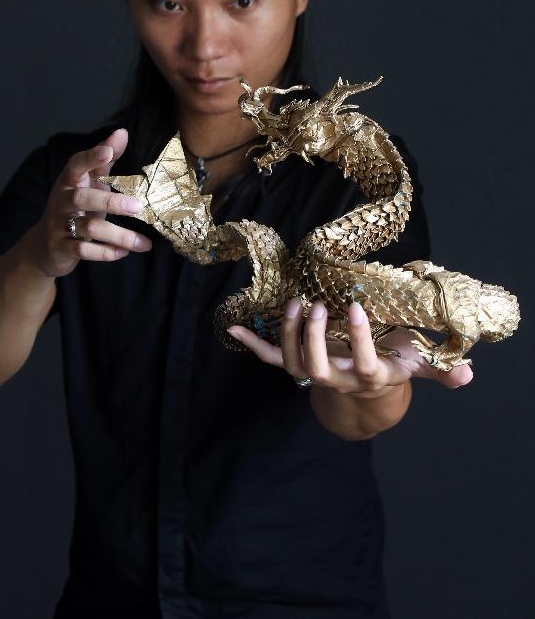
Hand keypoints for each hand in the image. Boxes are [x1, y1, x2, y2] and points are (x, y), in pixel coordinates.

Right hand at [28, 127, 152, 278]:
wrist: (45, 246)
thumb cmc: (74, 208)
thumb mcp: (88, 183)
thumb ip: (104, 160)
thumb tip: (121, 132)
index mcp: (68, 182)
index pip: (76, 165)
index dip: (91, 157)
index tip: (109, 151)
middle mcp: (61, 202)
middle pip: (83, 198)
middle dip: (111, 201)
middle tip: (138, 206)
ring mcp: (59, 226)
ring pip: (89, 229)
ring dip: (120, 236)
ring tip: (144, 243)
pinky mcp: (62, 249)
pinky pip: (85, 251)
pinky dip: (107, 253)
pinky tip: (125, 252)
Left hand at [227, 298, 473, 392]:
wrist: (364, 396)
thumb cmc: (392, 367)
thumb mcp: (417, 366)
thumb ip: (440, 371)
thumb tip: (468, 375)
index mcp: (370, 376)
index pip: (365, 364)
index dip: (360, 341)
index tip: (357, 308)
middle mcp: (338, 378)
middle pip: (317, 368)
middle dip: (313, 337)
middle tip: (316, 304)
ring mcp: (314, 372)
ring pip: (292, 362)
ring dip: (287, 333)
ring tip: (293, 303)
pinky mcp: (296, 365)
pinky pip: (270, 358)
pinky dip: (251, 342)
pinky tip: (232, 326)